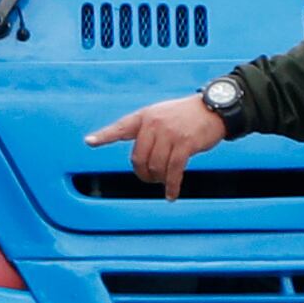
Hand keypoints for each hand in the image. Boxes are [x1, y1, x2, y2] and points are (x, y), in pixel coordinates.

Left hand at [85, 96, 227, 199]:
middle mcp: (154, 124)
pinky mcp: (185, 144)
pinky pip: (173, 171)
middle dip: (143, 173)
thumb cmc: (186, 115)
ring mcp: (169, 133)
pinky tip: (171, 194)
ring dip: (158, 179)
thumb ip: (148, 130)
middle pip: (138, 158)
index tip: (89, 141)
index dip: (104, 135)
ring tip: (163, 181)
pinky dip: (171, 186)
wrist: (213, 108)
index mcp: (145, 116)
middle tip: (149, 178)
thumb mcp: (162, 114)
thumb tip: (140, 156)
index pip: (120, 127)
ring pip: (155, 166)